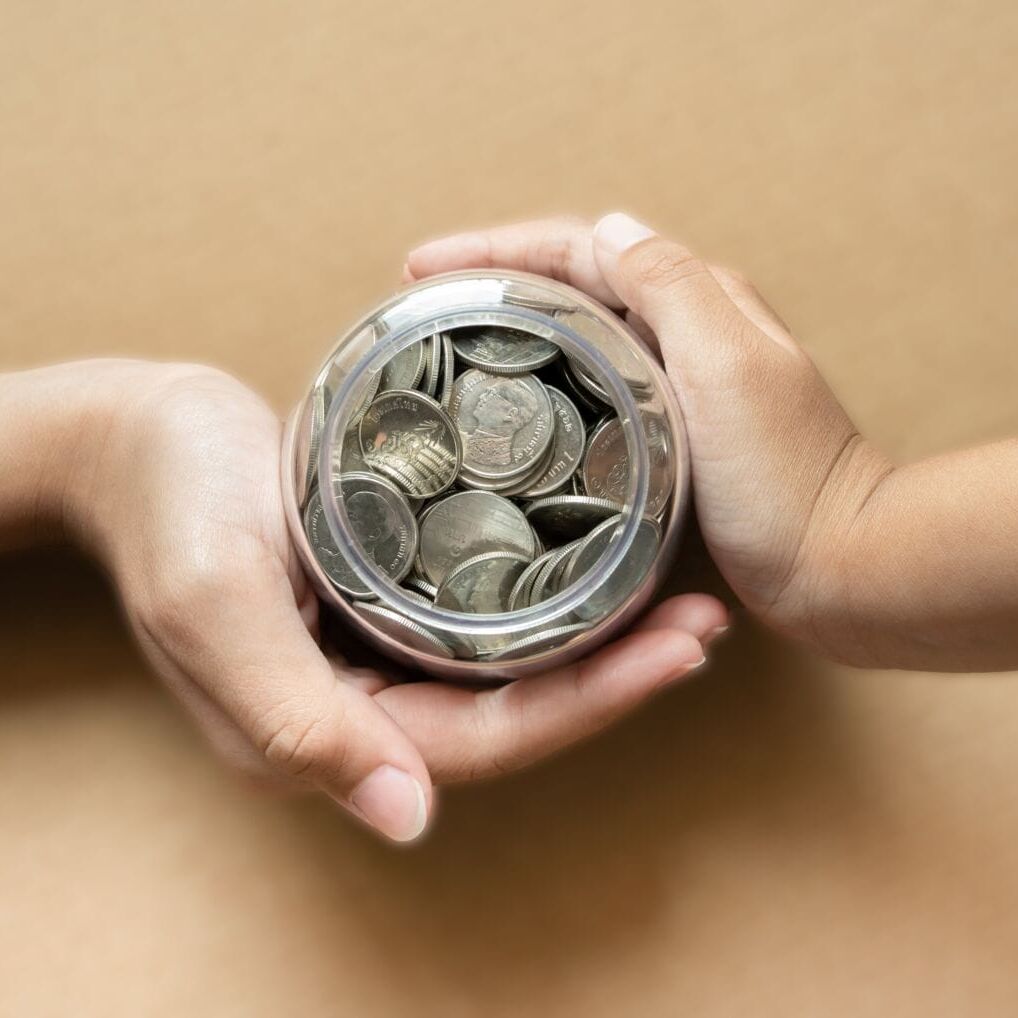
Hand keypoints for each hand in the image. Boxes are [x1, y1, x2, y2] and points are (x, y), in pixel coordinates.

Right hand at [63, 360, 722, 841]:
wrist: (140, 438)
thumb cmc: (169, 505)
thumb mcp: (216, 605)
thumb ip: (294, 716)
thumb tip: (407, 818)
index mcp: (326, 729)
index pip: (485, 741)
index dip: (589, 705)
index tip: (679, 653)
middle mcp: (364, 705)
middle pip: (516, 712)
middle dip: (617, 676)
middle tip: (704, 622)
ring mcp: (377, 654)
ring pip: (508, 669)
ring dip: (596, 638)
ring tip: (680, 597)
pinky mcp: (385, 601)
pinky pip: (483, 618)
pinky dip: (549, 599)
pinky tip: (602, 566)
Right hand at [405, 215, 893, 664]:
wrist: (840, 566)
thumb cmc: (789, 480)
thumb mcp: (729, 367)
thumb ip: (674, 288)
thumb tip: (611, 227)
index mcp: (698, 301)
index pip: (581, 248)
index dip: (496, 249)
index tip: (424, 267)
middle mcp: (689, 331)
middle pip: (574, 280)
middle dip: (495, 278)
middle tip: (425, 300)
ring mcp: (680, 385)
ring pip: (581, 332)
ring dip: (515, 324)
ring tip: (449, 342)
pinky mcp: (674, 436)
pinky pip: (594, 387)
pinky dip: (546, 380)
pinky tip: (514, 407)